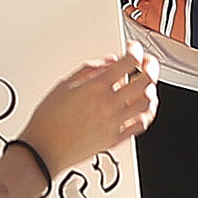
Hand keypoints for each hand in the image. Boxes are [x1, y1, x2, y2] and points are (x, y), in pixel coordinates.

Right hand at [27, 48, 158, 170]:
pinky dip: (147, 112)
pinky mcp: (117, 138)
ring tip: (147, 84)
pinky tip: (144, 107)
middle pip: (145, 80)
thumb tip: (108, 62)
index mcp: (96, 87)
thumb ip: (90, 69)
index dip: (135, 50)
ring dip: (151, 89)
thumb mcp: (65, 84)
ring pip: (147, 102)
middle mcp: (110, 104)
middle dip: (150, 66)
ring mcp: (116, 122)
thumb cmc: (49, 120)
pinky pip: (142, 123)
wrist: (46, 148)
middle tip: (147, 62)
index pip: (127, 62)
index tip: (133, 49)